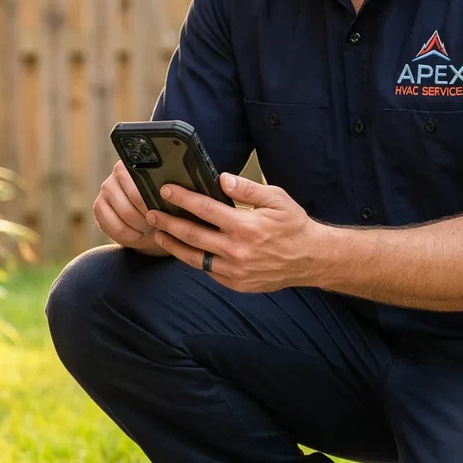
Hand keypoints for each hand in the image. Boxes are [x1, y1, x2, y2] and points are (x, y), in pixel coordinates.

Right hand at [92, 161, 164, 254]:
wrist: (149, 224)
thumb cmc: (163, 209)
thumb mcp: (170, 200)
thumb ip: (171, 193)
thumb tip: (175, 191)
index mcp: (139, 165)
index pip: (146, 182)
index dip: (156, 202)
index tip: (165, 212)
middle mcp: (118, 173)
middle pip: (136, 198)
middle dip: (151, 216)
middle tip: (158, 223)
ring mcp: (106, 189)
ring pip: (126, 213)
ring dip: (142, 227)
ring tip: (150, 228)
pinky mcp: (99, 207)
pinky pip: (115, 227)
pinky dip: (129, 236)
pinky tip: (137, 234)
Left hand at [147, 173, 329, 292]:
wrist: (310, 259)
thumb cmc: (293, 225)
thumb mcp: (276, 199)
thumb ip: (247, 189)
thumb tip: (221, 178)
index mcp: (246, 226)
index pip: (205, 209)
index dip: (182, 198)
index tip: (166, 190)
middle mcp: (237, 250)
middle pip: (192, 234)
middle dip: (168, 222)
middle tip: (151, 212)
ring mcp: (235, 270)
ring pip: (194, 257)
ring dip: (173, 244)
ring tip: (158, 232)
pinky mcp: (236, 283)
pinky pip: (208, 270)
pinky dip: (193, 259)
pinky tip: (184, 248)